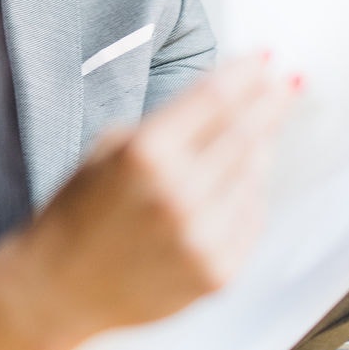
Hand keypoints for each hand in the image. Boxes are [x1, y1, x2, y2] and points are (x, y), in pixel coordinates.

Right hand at [17, 56, 296, 340]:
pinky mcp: (219, 273)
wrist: (59, 291)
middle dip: (271, 103)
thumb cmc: (75, 216)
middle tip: (290, 83)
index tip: (268, 58)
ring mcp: (204, 237)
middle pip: (245, 133)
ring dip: (262, 147)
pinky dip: (251, 195)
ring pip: (254, 176)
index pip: (214, 100)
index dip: (247, 74)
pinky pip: (251, 219)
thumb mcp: (105, 152)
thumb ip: (164, 129)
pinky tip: (243, 180)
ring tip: (264, 129)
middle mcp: (179, 195)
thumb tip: (222, 106)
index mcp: (144, 155)